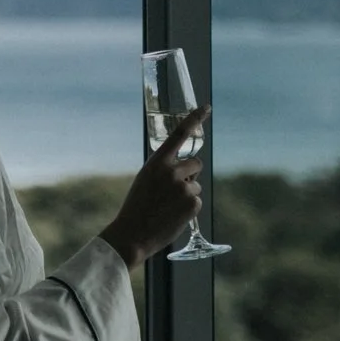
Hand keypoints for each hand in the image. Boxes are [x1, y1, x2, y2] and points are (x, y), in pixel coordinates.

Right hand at [101, 105, 209, 268]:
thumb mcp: (145, 179)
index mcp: (156, 162)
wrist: (132, 233)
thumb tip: (189, 169)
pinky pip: (196, 200)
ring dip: (187, 193)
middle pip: (196, 163)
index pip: (179, 134)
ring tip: (167, 206)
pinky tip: (172, 215)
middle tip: (173, 189)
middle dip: (190, 174)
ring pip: (196, 184)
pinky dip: (188, 208)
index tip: (207, 107)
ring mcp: (183, 187)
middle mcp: (171, 171)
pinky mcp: (192, 203)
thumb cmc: (137, 206)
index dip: (195, 119)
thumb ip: (164, 169)